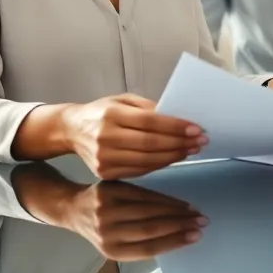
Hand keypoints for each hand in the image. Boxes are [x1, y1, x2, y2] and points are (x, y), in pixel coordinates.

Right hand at [12, 165, 205, 259]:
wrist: (72, 210)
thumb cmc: (104, 194)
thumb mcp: (118, 184)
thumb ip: (141, 190)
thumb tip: (178, 200)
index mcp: (110, 193)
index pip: (148, 201)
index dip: (172, 205)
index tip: (193, 206)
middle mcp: (106, 215)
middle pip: (150, 220)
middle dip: (179, 220)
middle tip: (201, 219)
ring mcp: (106, 236)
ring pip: (148, 236)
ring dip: (176, 234)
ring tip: (196, 231)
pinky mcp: (109, 251)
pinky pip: (142, 251)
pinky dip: (165, 246)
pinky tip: (180, 241)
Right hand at [61, 94, 207, 179]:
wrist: (72, 130)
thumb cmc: (102, 112)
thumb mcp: (122, 100)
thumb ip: (148, 108)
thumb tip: (177, 117)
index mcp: (111, 114)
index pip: (150, 122)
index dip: (176, 127)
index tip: (196, 128)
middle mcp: (106, 137)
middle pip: (151, 144)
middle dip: (179, 143)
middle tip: (200, 141)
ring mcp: (104, 158)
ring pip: (147, 161)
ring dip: (173, 157)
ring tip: (191, 150)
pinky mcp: (105, 173)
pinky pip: (139, 171)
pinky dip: (159, 165)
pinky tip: (172, 158)